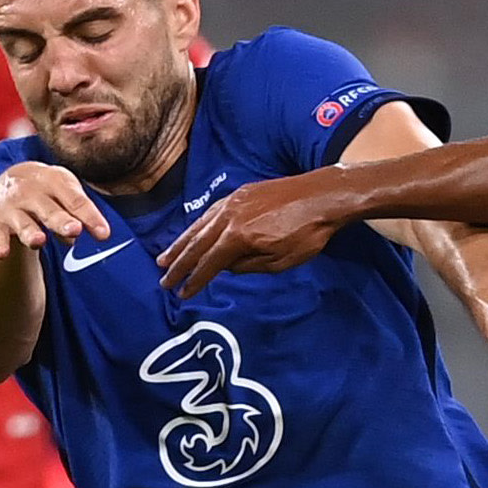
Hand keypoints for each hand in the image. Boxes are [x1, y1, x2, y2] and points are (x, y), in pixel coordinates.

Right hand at [0, 160, 111, 255]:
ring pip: (23, 223)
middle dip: (60, 220)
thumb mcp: (65, 193)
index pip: (74, 200)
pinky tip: (1, 254)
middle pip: (48, 209)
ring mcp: (10, 207)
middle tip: (74, 229)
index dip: (90, 216)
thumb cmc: (46, 191)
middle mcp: (30, 191)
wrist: (7, 181)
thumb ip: (80, 213)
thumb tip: (101, 234)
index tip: (103, 234)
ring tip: (38, 240)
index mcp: (53, 180)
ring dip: (30, 232)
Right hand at [157, 175, 346, 298]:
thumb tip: (227, 267)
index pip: (209, 263)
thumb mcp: (279, 261)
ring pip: (200, 225)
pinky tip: (193, 232)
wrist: (323, 196)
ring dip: (182, 242)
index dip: (194, 280)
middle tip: (163, 279)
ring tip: (165, 257)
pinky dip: (198, 225)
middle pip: (197, 244)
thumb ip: (248, 266)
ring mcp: (233, 202)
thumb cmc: (307, 234)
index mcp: (238, 238)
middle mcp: (229, 217)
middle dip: (179, 263)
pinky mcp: (240, 193)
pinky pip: (211, 212)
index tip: (182, 294)